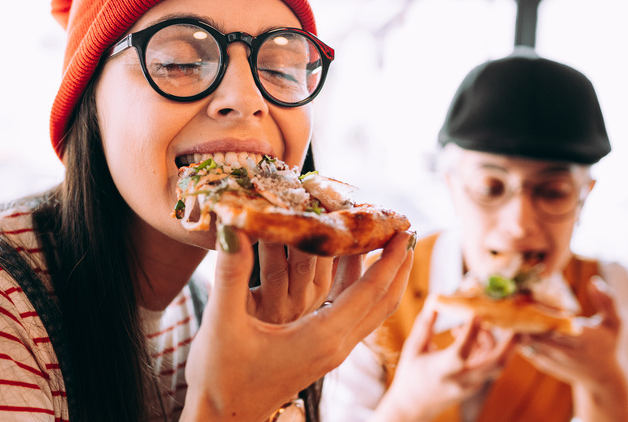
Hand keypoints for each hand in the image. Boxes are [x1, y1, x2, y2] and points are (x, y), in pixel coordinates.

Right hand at [181, 228, 413, 421]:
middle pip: (383, 301)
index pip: (370, 290)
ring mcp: (331, 353)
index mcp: (321, 337)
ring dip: (385, 278)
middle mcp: (335, 346)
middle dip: (399, 265)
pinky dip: (363, 291)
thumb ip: (230, 273)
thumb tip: (233, 224)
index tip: (404, 226)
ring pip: (372, 311)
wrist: (222, 419)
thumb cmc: (220, 376)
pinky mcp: (321, 355)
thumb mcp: (223, 322)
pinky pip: (354, 317)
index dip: (391, 257)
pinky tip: (351, 271)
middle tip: (406, 229)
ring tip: (388, 245)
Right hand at [375, 301, 516, 421]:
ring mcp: (471, 386)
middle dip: (509, 345)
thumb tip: (435, 300)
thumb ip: (425, 324)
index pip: (460, 353)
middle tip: (516, 325)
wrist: (414, 405)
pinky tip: (475, 338)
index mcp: (440, 371)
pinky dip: (488, 350)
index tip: (476, 313)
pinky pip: (490, 366)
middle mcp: (460, 381)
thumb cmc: (410, 374)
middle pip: (494, 364)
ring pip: (496, 365)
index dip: (471, 333)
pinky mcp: (475, 386)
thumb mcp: (414, 348)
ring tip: (482, 325)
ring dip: (497, 343)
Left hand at [521, 276, 627, 420]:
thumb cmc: (607, 345)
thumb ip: (607, 301)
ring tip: (506, 310)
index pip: (552, 322)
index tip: (526, 295)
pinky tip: (511, 322)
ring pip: (525, 340)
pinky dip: (516, 336)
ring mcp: (550, 359)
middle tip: (509, 300)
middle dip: (521, 316)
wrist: (601, 378)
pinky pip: (523, 348)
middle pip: (534, 331)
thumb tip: (594, 281)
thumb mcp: (614, 324)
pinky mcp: (542, 364)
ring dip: (516, 326)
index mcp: (580, 338)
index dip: (537, 309)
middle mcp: (563, 351)